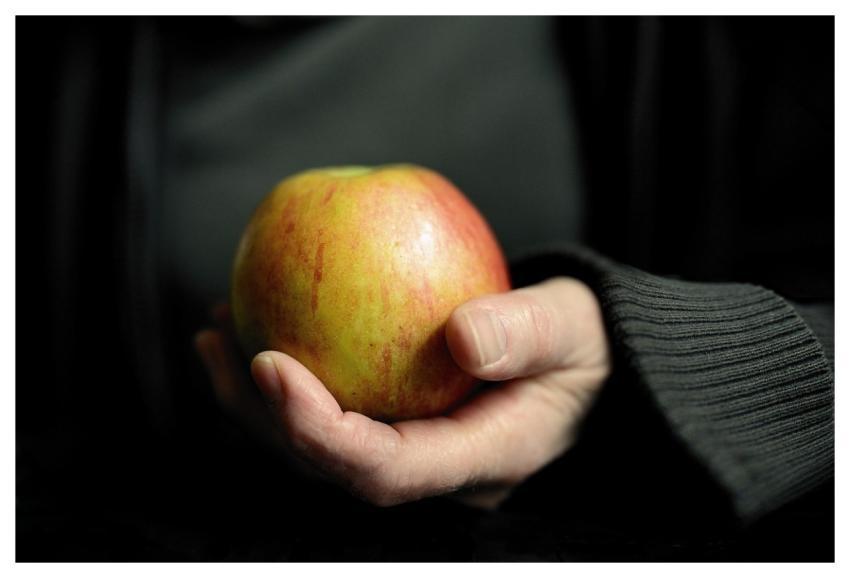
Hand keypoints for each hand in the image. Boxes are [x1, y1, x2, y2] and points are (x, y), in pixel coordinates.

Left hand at [195, 277, 610, 507]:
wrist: (589, 360)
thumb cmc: (586, 343)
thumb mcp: (573, 328)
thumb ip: (526, 334)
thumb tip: (459, 335)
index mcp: (478, 458)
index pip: (384, 471)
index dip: (317, 431)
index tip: (270, 364)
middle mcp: (436, 468)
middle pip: (332, 465)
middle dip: (263, 419)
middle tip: (217, 346)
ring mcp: (417, 448)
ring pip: (322, 443)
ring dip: (259, 398)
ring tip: (215, 330)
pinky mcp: (404, 420)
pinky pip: (337, 404)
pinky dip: (291, 372)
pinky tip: (260, 318)